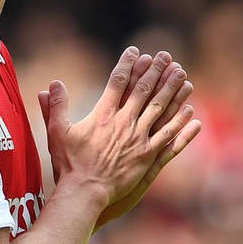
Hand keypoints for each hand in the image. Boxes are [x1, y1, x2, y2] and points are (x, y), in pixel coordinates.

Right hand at [37, 47, 200, 227]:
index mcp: (103, 114)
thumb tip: (52, 84)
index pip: (118, 82)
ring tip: (183, 75)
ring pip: (160, 109)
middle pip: (143, 91)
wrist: (85, 192)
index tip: (136, 51)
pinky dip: (180, 123)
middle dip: (156, 71)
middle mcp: (123, 123)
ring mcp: (138, 139)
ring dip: (173, 91)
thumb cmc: (69, 163)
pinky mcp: (147, 156)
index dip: (127, 64)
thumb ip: (55, 107)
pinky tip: (190, 111)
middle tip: (167, 57)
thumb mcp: (57, 132)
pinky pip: (168, 137)